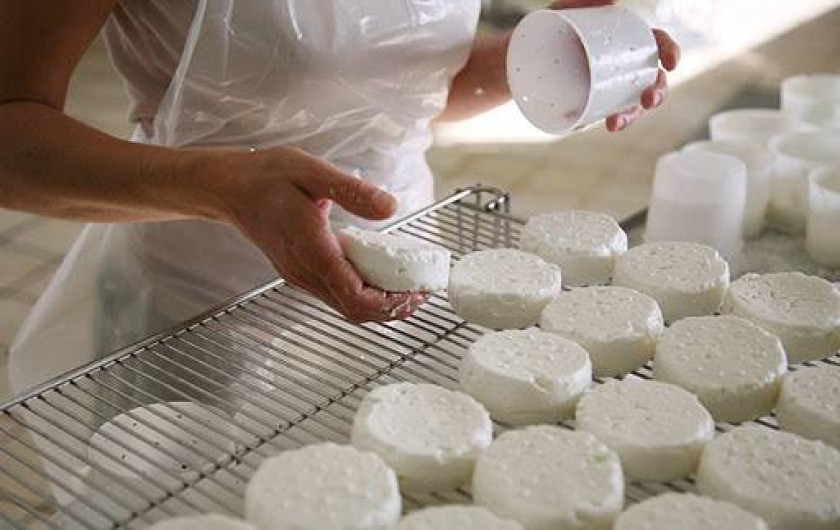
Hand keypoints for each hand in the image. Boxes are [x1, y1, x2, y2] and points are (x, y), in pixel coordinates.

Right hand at [202, 147, 425, 322]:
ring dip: (379, 305)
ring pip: (345, 307)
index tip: (416, 292)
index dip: (390, 303)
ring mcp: (301, 276)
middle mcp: (306, 272)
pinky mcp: (301, 273)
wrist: (229, 188)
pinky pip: (337, 295)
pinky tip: (380, 277)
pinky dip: (363, 295)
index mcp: (312, 251)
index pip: (355, 297)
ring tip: (408, 288)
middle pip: (354, 311)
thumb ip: (353, 191)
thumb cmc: (267, 177)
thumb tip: (390, 208)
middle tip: (421, 294)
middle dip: (391, 309)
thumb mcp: (313, 172)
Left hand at [549, 0, 680, 131]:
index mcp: (627, 39)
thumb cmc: (548, 28)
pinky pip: (611, 115)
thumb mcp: (564, 9)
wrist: (520, 57)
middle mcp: (625, 65)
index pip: (658, 43)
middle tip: (647, 101)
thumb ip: (586, 0)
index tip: (670, 63)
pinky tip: (610, 124)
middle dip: (657, 93)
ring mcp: (611, 87)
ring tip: (617, 123)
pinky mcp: (595, 105)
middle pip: (654, 80)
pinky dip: (614, 121)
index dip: (671, 51)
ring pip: (634, 104)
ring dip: (633, 116)